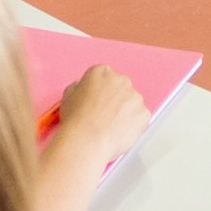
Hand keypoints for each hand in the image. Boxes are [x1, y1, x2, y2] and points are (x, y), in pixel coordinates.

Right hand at [25, 66, 152, 210]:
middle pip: (120, 89)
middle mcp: (120, 79)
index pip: (104, 78)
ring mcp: (134, 96)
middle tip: (102, 120)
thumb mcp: (66, 97)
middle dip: (114, 103)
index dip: (99, 95)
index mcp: (101, 72)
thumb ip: (77, 89)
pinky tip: (119, 135)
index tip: (95, 106)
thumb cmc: (74, 119)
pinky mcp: (144, 113)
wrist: (86, 138)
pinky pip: (140, 118)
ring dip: (124, 114)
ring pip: (131, 104)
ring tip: (109, 130)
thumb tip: (80, 89)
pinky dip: (133, 127)